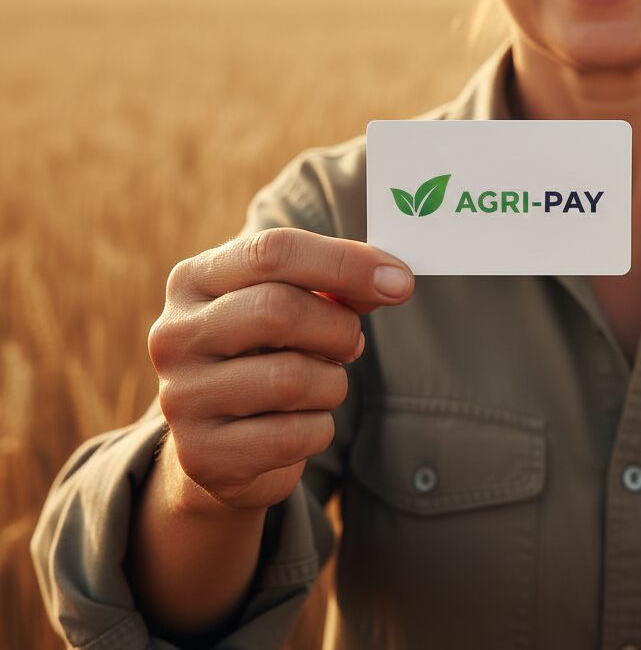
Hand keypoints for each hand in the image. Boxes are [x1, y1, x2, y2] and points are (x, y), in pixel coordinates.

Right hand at [149, 228, 413, 511]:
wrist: (224, 446)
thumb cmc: (271, 353)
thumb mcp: (294, 304)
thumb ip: (337, 283)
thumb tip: (392, 279)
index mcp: (195, 280)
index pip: (273, 251)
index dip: (346, 262)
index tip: (400, 281)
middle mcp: (174, 335)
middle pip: (278, 309)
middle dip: (338, 328)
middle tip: (353, 343)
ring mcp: (181, 398)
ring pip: (293, 378)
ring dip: (332, 383)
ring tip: (321, 385)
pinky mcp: (202, 456)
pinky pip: (293, 436)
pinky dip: (318, 429)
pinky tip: (301, 425)